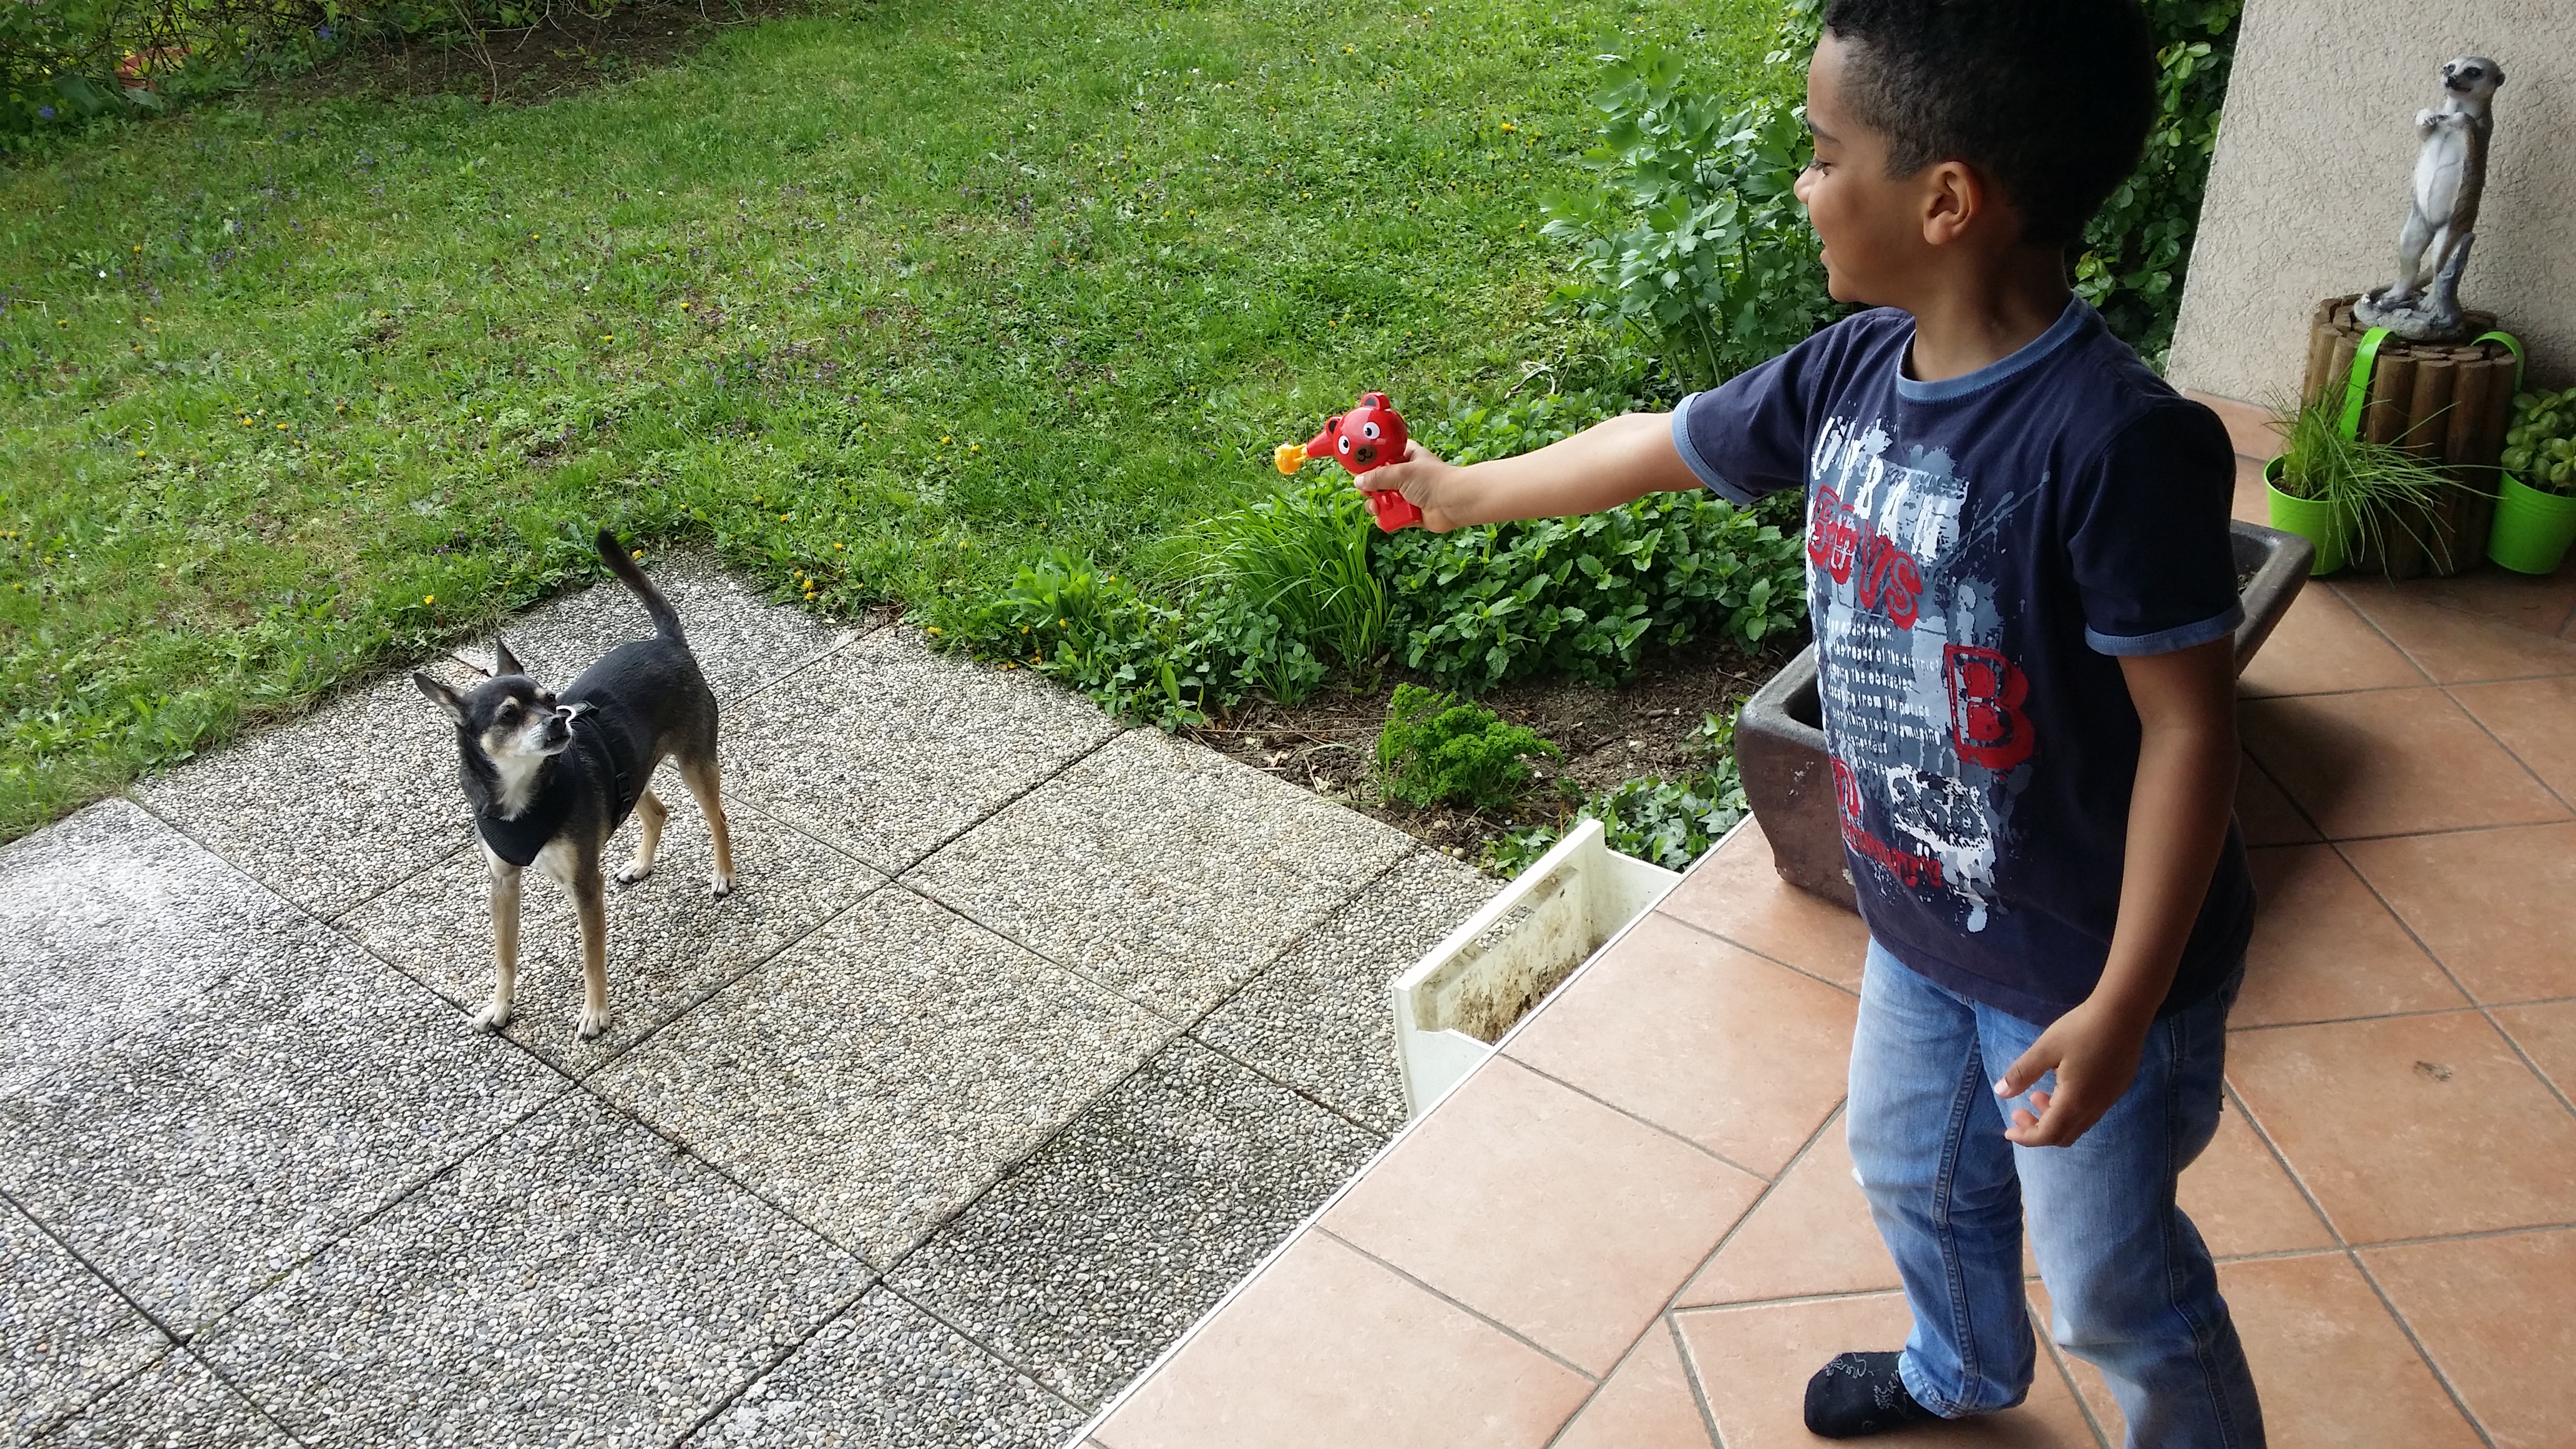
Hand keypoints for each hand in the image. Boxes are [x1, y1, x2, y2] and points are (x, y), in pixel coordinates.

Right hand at [1360, 440, 1466, 531]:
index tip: (1360, 469)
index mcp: (1407, 457)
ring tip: (1376, 508)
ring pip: (1385, 501)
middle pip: (1381, 481)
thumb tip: (1358, 482)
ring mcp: (1410, 495)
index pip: (1385, 455)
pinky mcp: (1412, 513)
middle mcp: (1408, 475)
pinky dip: (1388, 520)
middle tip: (1367, 493)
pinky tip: (1384, 520)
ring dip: (1378, 506)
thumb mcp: (1400, 472)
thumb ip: (1377, 477)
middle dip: (1371, 489)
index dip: (1372, 462)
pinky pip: (1394, 517)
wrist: (1454, 502)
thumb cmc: (1432, 480)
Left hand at [1993, 996, 2153, 1148]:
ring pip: (2078, 1124)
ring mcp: (2109, 1100)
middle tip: (2019, 1112)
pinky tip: (2062, 1085)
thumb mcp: (2045, 1049)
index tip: (2008, 1130)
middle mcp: (2094, 1108)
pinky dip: (2070, 1109)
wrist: (2124, 1013)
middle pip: (2063, 1135)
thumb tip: (2000, 1093)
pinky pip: (2090, 1112)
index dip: (2026, 1137)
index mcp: (2075, 1102)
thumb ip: (2022, 1074)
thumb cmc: (2081, 1029)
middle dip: (2037, 1129)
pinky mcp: (2117, 1089)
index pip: (2048, 1135)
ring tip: (2037, 1094)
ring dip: (2054, 1118)